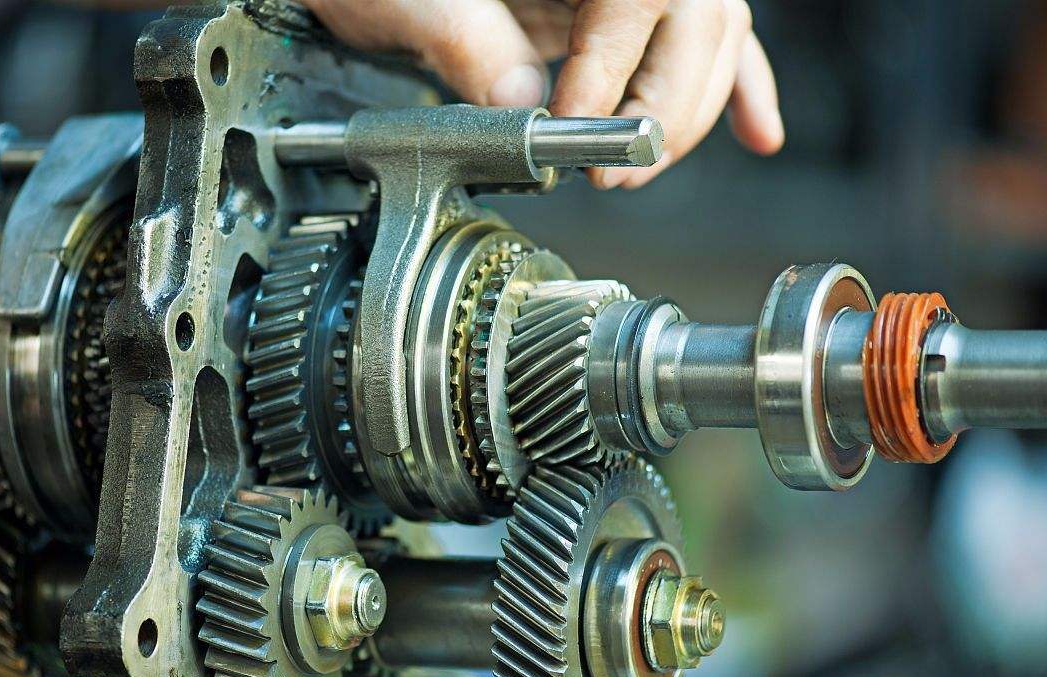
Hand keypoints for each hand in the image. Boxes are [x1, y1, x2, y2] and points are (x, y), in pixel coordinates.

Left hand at [300, 0, 782, 187]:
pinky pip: (707, 40)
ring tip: (643, 168)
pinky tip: (757, 133)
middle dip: (662, 107)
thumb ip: (467, 46)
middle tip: (611, 173)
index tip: (574, 126)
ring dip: (692, 110)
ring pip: (711, 33)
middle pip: (698, 17)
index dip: (615, 68)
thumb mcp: (405, 0)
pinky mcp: (624, 7)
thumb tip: (528, 108)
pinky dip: (736, 89)